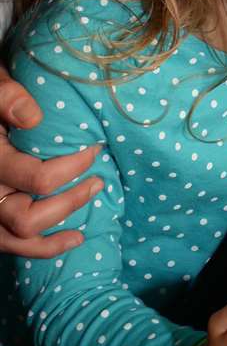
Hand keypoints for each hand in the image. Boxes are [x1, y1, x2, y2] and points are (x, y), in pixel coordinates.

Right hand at [0, 66, 103, 256]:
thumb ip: (8, 97)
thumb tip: (34, 118)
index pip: (37, 179)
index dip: (73, 169)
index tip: (95, 150)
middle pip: (26, 218)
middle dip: (69, 202)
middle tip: (98, 182)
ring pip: (16, 239)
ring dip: (54, 236)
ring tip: (84, 227)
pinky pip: (10, 243)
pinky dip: (41, 248)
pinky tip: (70, 240)